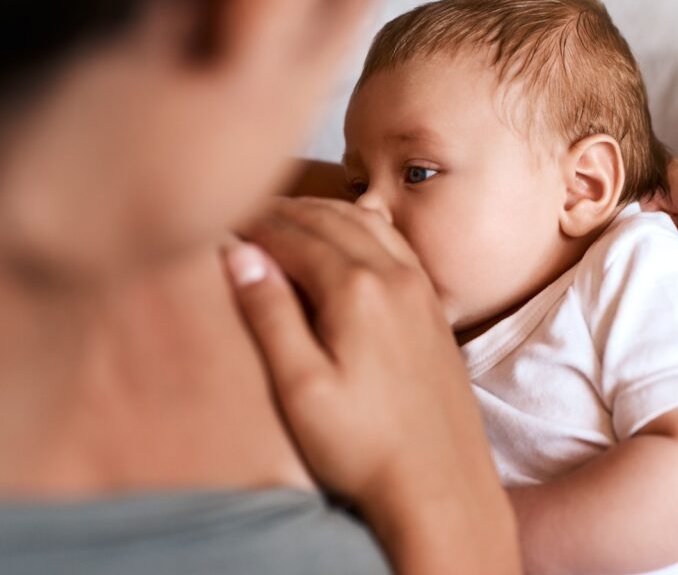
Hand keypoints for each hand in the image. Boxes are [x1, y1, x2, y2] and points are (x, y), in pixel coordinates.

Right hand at [223, 197, 517, 573]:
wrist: (440, 482)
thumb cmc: (363, 445)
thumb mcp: (301, 387)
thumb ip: (269, 314)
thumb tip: (240, 254)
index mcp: (356, 290)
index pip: (293, 236)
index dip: (253, 224)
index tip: (221, 219)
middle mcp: (394, 277)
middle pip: (330, 220)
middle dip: (285, 212)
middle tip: (247, 211)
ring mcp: (420, 290)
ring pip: (367, 224)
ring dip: (325, 213)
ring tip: (288, 217)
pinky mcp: (433, 308)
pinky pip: (396, 244)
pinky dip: (363, 227)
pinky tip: (349, 237)